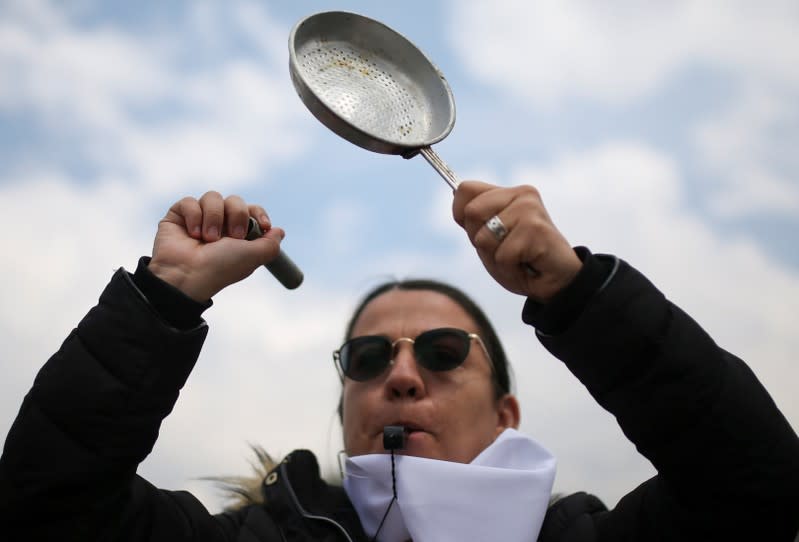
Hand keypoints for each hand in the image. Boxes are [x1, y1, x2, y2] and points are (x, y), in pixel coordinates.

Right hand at [148, 191, 283, 300]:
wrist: (188, 275)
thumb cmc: (220, 268)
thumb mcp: (254, 257)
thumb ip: (270, 244)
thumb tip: (279, 231)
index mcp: (237, 234)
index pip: (251, 211)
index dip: (258, 213)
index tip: (264, 225)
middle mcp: (219, 224)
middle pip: (235, 200)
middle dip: (237, 215)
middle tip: (232, 236)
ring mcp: (198, 218)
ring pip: (213, 197)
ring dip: (214, 217)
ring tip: (208, 239)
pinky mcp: (178, 216)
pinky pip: (190, 201)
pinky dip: (194, 216)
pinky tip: (192, 234)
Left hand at [452, 181, 581, 301]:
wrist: (557, 284)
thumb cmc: (521, 261)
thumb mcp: (490, 239)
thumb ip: (475, 218)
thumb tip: (455, 192)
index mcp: (508, 193)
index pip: (465, 189)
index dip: (463, 216)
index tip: (482, 231)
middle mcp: (522, 195)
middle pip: (471, 212)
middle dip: (480, 240)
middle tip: (506, 248)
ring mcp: (530, 210)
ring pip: (484, 237)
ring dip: (496, 257)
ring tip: (518, 258)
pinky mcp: (536, 229)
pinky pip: (502, 256)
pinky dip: (509, 268)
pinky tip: (527, 265)